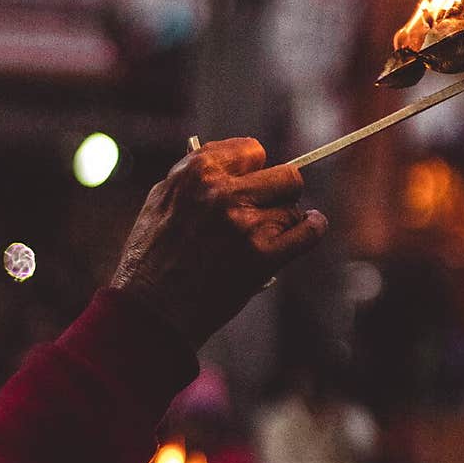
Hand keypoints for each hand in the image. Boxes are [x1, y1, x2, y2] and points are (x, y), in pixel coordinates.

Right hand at [110, 137, 326, 348]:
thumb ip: (198, 177)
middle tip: (266, 209)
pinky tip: (312, 226)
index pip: (253, 150)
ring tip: (264, 237)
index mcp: (197, 171)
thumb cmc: (150, 258)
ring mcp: (245, 224)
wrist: (150, 312)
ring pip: (293, 209)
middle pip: (285, 176)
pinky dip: (313, 229)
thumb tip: (236, 163)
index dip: (255, 168)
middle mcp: (223, 192)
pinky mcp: (262, 256)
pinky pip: (309, 232)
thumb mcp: (161, 200)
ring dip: (284, 221)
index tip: (252, 181)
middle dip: (279, 192)